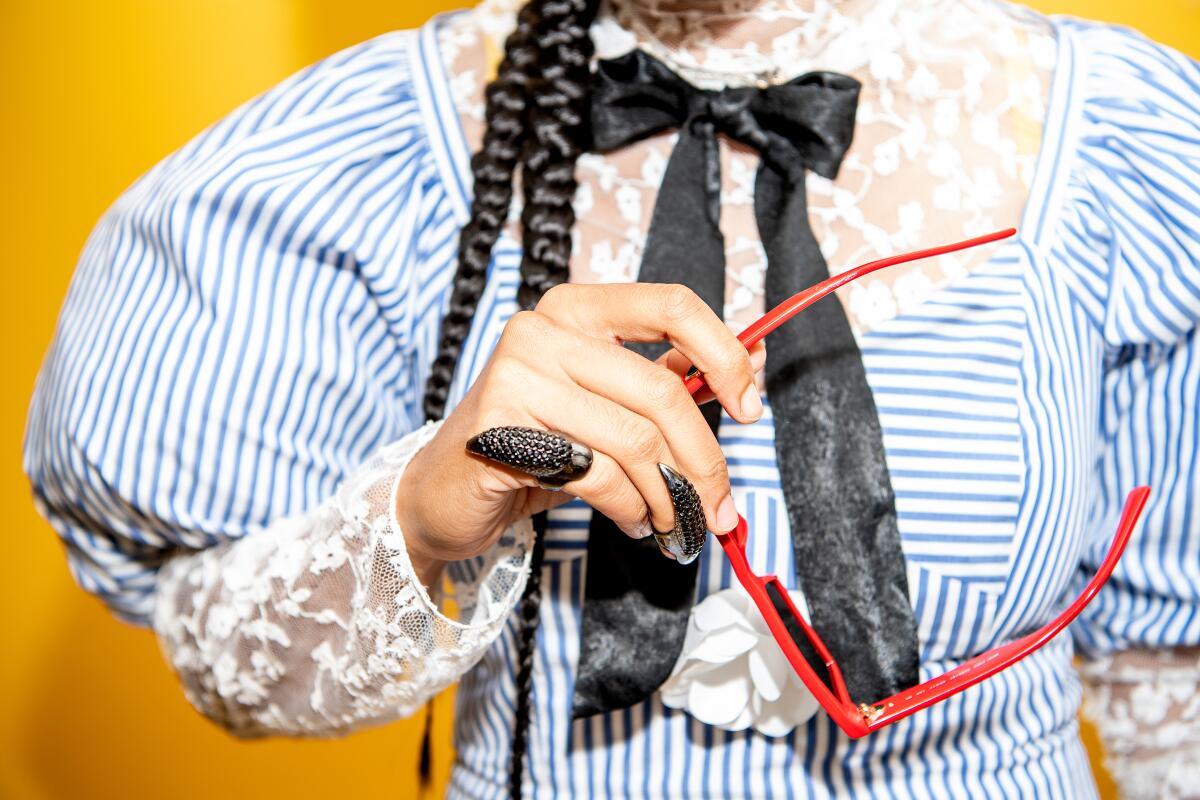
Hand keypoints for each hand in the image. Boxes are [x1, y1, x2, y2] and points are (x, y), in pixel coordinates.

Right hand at [396, 283, 764, 584]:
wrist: (444, 494)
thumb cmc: (535, 448)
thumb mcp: (607, 409)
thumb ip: (668, 382)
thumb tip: (750, 367)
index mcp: (578, 309)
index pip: (671, 306)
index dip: (723, 355)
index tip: (750, 406)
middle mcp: (544, 328)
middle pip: (661, 391)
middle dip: (704, 461)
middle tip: (720, 508)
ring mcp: (517, 372)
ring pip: (635, 439)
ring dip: (669, 495)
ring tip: (672, 522)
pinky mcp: (500, 425)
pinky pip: (597, 473)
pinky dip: (629, 508)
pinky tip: (633, 521)